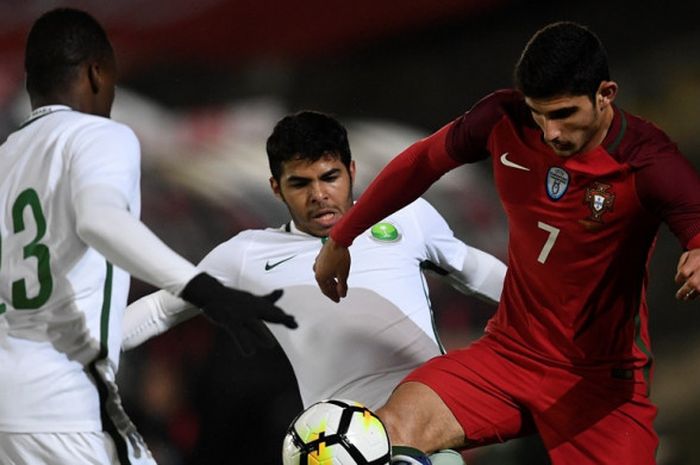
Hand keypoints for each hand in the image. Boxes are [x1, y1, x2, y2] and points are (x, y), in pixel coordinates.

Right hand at [180, 273, 296, 355]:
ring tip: (270, 344)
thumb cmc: (234, 298)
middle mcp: (252, 309)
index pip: (274, 311)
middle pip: (269, 313)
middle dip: (281, 318)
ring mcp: (241, 315)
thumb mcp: (253, 298)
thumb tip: (281, 292)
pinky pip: (238, 333)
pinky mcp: (230, 321)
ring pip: (253, 325)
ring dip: (262, 334)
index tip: (295, 323)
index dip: (285, 317)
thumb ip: (268, 299)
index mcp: (258, 305)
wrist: (212, 293)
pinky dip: (244, 343)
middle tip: (293, 323)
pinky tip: (249, 352)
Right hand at [313, 237, 349, 301]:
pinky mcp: (320, 258)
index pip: (326, 291)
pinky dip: (329, 274)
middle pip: (324, 284)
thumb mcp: (343, 274)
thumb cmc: (340, 256)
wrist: (338, 241)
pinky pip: (324, 270)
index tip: (338, 299)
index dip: (333, 296)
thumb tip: (342, 294)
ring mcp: (317, 264)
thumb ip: (342, 286)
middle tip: (339, 294)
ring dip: (331, 282)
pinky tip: (335, 273)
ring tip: (338, 284)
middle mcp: (317, 271)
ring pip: (324, 277)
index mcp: (320, 277)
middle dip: (332, 290)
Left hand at [674, 249, 699, 300]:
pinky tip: (696, 294)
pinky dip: (698, 292)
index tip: (678, 281)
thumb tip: (679, 273)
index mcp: (696, 260)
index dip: (678, 278)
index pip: (683, 272)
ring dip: (693, 295)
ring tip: (687, 298)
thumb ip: (682, 262)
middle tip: (679, 296)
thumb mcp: (690, 254)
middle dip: (684, 291)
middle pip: (692, 283)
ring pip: (699, 288)